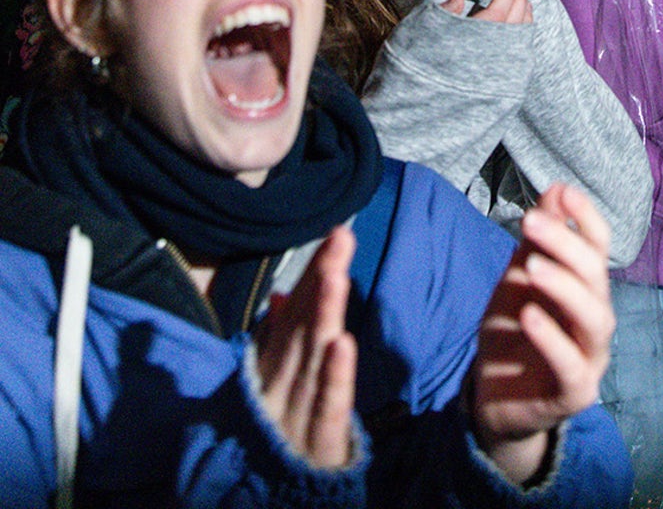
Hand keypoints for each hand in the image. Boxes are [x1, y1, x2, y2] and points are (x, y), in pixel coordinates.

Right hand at [255, 226, 356, 469]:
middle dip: (321, 277)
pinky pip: (327, 405)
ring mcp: (295, 411)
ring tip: (337, 273)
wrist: (266, 503)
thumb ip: (277, 339)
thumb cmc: (277, 436)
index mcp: (276, 368)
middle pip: (303, 323)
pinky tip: (343, 342)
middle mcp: (281, 382)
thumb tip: (280, 297)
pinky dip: (334, 375)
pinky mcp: (315, 441)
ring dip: (323, 313)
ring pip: (312, 355)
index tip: (336, 233)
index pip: (296, 311)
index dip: (315, 272)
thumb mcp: (277, 385)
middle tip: (340, 235)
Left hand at [469, 184, 614, 484]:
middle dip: (566, 245)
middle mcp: (596, 319)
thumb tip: (556, 189)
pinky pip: (571, 365)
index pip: (599, 247)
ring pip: (595, 318)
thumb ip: (537, 241)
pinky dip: (552, 338)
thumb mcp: (519, 280)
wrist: (496, 396)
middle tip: (532, 222)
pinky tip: (529, 315)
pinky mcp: (575, 393)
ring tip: (532, 266)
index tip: (563, 192)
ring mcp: (591, 357)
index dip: (586, 218)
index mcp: (586, 288)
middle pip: (596, 277)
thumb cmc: (514, 332)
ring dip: (565, 287)